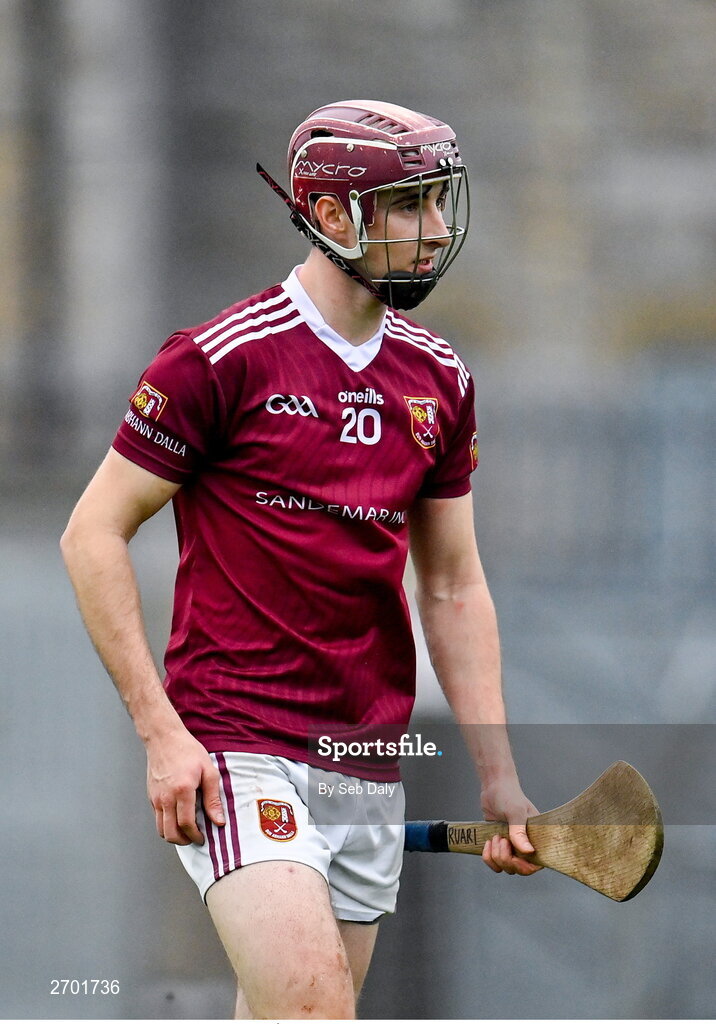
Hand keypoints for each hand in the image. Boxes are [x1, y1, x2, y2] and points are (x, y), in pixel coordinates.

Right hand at [146, 727, 224, 845]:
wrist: (165, 738)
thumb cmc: (188, 751)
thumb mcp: (208, 771)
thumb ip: (213, 798)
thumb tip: (218, 820)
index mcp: (182, 790)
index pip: (186, 824)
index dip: (195, 835)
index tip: (203, 838)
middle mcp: (166, 797)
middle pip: (170, 832)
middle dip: (183, 841)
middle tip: (194, 839)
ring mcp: (156, 797)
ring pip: (161, 829)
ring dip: (173, 836)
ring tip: (186, 832)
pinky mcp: (151, 796)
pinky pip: (157, 818)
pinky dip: (166, 824)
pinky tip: (177, 818)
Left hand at [480, 776, 542, 875]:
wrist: (494, 787)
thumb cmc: (509, 795)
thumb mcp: (515, 812)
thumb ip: (520, 832)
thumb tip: (528, 851)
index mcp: (536, 839)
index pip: (536, 865)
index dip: (525, 867)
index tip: (514, 857)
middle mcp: (526, 845)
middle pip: (518, 869)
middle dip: (506, 858)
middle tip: (502, 839)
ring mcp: (512, 847)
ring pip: (505, 867)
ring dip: (497, 856)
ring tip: (496, 836)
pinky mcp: (499, 846)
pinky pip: (494, 863)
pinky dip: (488, 857)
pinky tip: (488, 842)